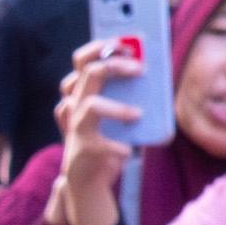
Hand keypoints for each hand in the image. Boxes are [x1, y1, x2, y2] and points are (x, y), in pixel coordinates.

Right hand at [55, 36, 138, 224]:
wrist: (88, 181)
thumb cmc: (105, 140)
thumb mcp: (114, 114)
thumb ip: (125, 94)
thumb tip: (150, 74)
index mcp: (82, 92)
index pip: (83, 59)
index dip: (101, 47)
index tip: (126, 44)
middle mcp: (75, 104)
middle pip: (88, 73)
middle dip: (114, 65)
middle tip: (140, 69)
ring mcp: (76, 127)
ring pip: (90, 106)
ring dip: (117, 108)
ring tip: (138, 114)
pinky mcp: (83, 150)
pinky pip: (102, 144)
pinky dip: (118, 146)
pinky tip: (127, 150)